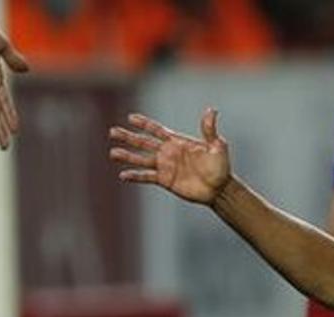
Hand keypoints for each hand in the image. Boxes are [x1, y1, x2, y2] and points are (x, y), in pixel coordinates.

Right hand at [109, 108, 231, 204]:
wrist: (220, 188)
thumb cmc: (220, 166)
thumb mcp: (217, 146)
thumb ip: (209, 130)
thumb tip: (211, 110)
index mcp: (177, 142)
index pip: (157, 130)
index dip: (144, 124)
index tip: (130, 118)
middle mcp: (168, 153)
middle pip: (143, 142)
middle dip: (128, 137)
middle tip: (112, 132)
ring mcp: (165, 167)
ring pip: (141, 159)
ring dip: (127, 156)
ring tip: (113, 153)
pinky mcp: (165, 180)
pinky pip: (147, 177)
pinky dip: (135, 176)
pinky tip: (123, 175)